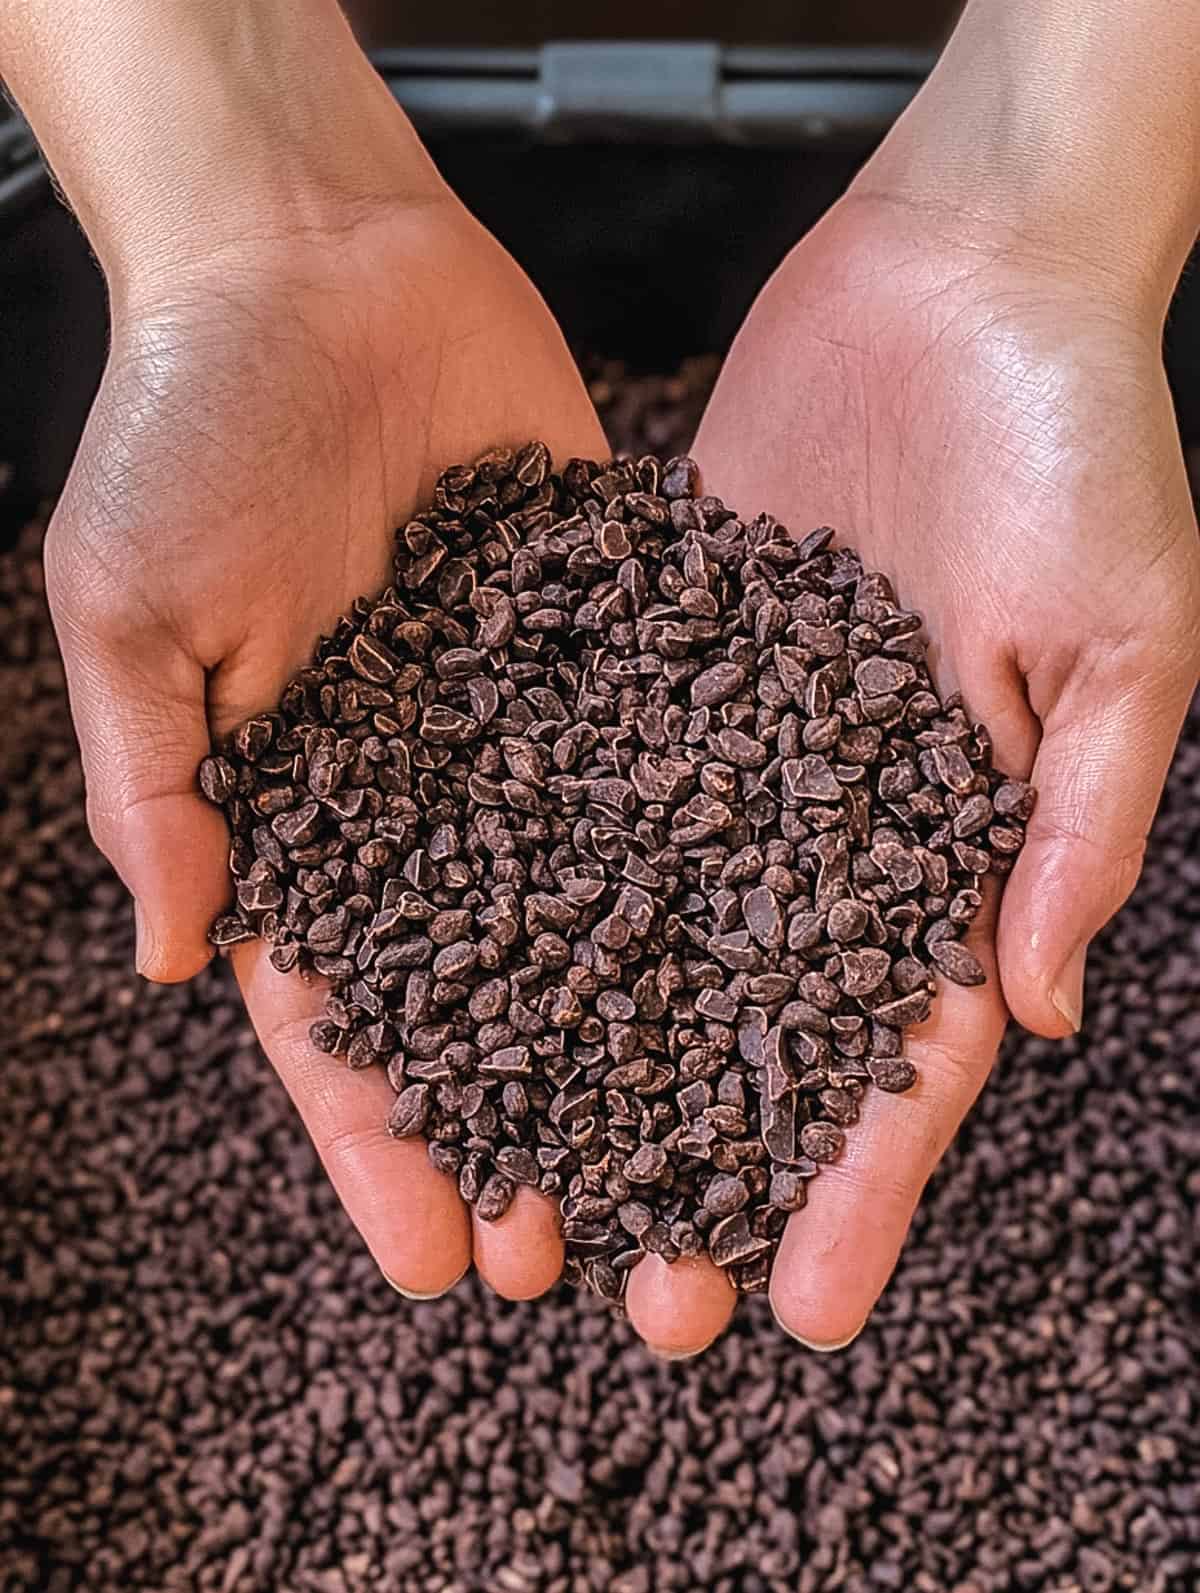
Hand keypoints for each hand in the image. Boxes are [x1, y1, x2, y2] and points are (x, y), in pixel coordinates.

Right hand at [44, 147, 613, 1305]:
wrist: (310, 256)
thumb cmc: (185, 422)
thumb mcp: (132, 610)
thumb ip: (159, 784)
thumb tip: (172, 956)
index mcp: (301, 810)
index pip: (343, 1017)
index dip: (384, 1147)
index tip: (437, 1263)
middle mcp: (425, 790)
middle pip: (488, 995)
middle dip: (532, 1131)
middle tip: (597, 1265)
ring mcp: (525, 724)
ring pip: (596, 907)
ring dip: (644, 1036)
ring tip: (708, 1163)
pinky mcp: (612, 637)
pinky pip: (670, 755)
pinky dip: (719, 855)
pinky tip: (784, 955)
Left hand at [623, 190, 1199, 1350]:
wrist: (967, 273)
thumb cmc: (1083, 443)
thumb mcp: (1123, 642)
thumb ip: (1078, 825)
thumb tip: (1039, 1009)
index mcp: (957, 841)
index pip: (905, 1052)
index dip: (861, 1186)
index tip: (802, 1309)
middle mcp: (831, 816)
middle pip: (756, 1026)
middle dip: (705, 1165)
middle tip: (637, 1298)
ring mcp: (733, 742)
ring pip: (650, 930)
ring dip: (589, 1060)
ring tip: (516, 1182)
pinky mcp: (654, 656)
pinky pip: (584, 775)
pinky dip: (522, 874)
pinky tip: (451, 972)